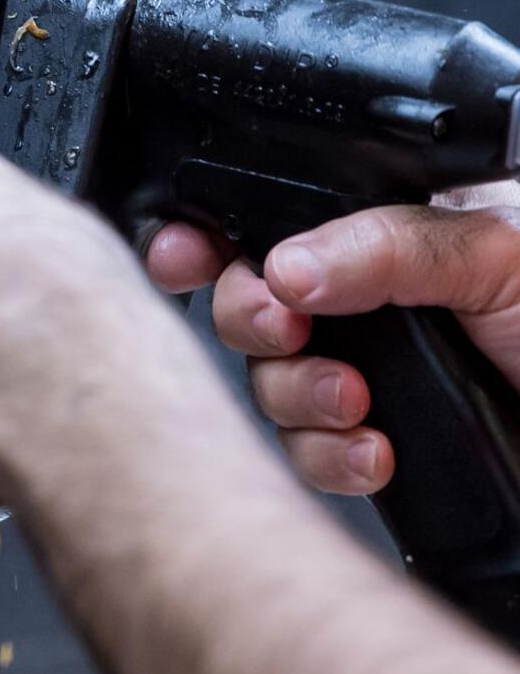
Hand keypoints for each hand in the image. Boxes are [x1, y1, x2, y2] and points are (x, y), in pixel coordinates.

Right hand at [146, 185, 519, 494]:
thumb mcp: (498, 252)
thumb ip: (388, 245)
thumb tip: (283, 262)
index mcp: (387, 228)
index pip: (271, 216)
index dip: (212, 232)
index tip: (186, 253)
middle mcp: (368, 298)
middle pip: (250, 300)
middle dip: (254, 319)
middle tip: (288, 327)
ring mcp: (372, 371)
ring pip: (270, 382)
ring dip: (298, 396)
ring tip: (354, 405)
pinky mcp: (380, 439)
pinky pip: (310, 452)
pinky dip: (331, 457)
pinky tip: (375, 454)